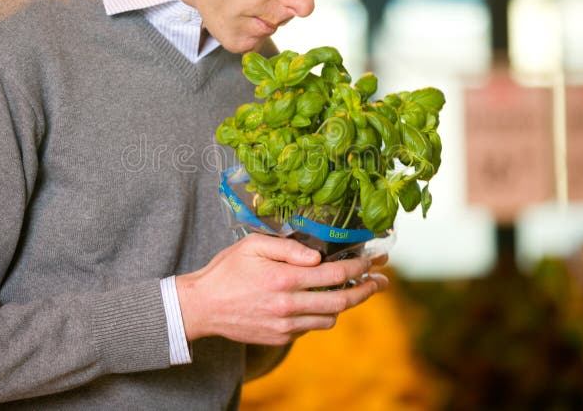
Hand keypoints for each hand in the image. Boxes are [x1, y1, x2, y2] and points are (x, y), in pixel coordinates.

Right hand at [176, 233, 387, 345]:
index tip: (372, 261)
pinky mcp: (280, 338)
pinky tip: (319, 301)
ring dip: (345, 305)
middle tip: (381, 282)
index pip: (335, 273)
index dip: (359, 267)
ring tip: (354, 291)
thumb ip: (288, 248)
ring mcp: (286, 326)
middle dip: (367, 290)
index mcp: (284, 279)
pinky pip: (311, 327)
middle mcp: (289, 306)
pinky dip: (320, 314)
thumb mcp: (253, 245)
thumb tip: (318, 257)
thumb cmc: (227, 270)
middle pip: (342, 301)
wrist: (201, 307)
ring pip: (330, 318)